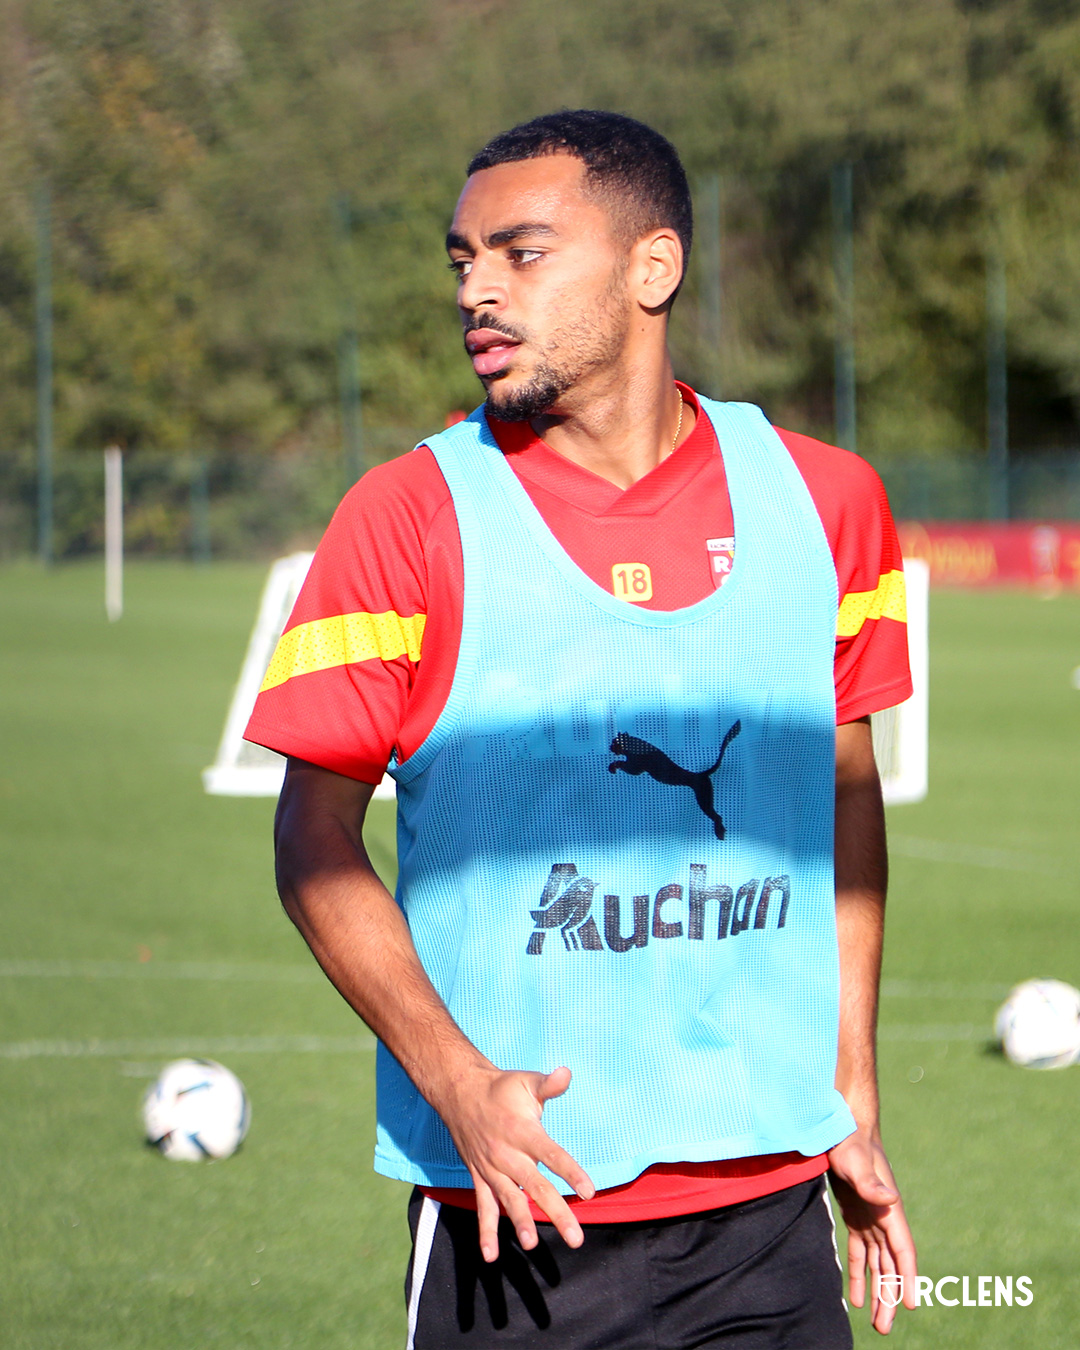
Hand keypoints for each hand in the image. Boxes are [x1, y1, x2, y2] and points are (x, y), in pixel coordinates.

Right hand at [437, 1064, 595, 1262]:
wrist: (460, 1093)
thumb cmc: (501, 1088)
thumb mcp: (525, 1081)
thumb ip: (548, 1084)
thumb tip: (567, 1073)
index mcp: (523, 1131)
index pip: (551, 1154)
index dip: (570, 1172)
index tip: (589, 1192)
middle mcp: (507, 1154)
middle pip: (535, 1186)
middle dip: (556, 1212)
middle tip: (577, 1238)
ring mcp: (492, 1168)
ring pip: (510, 1200)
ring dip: (521, 1223)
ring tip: (533, 1244)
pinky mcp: (480, 1177)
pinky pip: (482, 1206)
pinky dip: (485, 1231)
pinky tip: (491, 1255)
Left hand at [827, 1129, 917, 1334]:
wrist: (840, 1124)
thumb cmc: (849, 1140)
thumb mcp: (855, 1160)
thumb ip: (870, 1182)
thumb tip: (890, 1199)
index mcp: (889, 1210)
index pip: (903, 1251)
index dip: (907, 1278)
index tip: (910, 1304)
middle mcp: (884, 1218)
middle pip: (891, 1266)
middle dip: (890, 1297)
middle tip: (885, 1328)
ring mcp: (871, 1218)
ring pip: (878, 1264)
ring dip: (878, 1292)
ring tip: (876, 1323)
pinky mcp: (855, 1216)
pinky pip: (860, 1253)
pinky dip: (859, 1275)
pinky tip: (856, 1298)